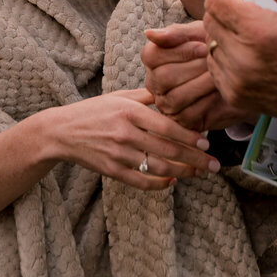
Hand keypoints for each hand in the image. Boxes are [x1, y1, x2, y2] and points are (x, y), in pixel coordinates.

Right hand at [45, 89, 219, 188]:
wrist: (61, 132)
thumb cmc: (93, 111)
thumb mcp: (118, 97)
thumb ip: (146, 96)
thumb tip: (172, 92)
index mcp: (129, 112)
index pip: (167, 126)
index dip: (190, 137)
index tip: (207, 143)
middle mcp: (125, 133)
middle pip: (168, 149)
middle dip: (195, 159)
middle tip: (214, 164)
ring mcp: (118, 154)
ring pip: (159, 167)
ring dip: (184, 172)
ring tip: (200, 174)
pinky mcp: (112, 171)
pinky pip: (142, 181)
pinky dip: (161, 184)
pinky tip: (173, 181)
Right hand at [141, 21, 254, 130]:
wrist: (242, 73)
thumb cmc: (215, 49)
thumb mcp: (199, 35)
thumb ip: (176, 34)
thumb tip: (148, 33)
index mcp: (154, 60)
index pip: (152, 56)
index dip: (178, 51)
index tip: (203, 47)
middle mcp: (156, 83)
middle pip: (162, 77)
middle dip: (192, 68)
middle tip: (213, 62)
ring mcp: (167, 103)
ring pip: (174, 97)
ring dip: (200, 84)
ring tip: (217, 75)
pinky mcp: (183, 120)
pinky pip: (188, 114)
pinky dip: (206, 101)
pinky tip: (219, 90)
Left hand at [203, 0, 276, 138]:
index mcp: (260, 30)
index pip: (215, 1)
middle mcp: (243, 57)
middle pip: (209, 21)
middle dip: (222, 12)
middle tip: (244, 13)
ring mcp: (236, 79)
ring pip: (209, 44)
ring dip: (223, 35)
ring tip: (248, 36)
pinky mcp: (234, 95)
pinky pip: (213, 66)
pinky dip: (224, 57)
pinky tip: (247, 55)